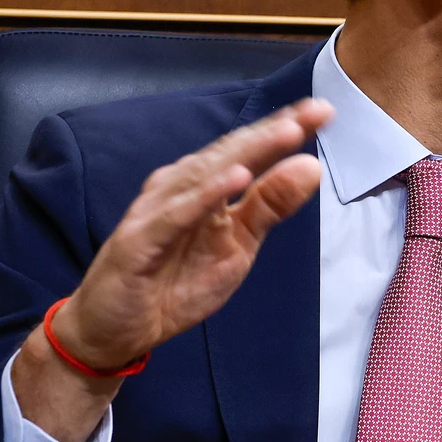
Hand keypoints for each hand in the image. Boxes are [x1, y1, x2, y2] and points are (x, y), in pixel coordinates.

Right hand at [50, 98, 334, 371]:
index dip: (285, 129)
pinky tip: (235, 179)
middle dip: (274, 130)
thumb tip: (310, 166)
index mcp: (205, 186)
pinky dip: (206, 196)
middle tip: (315, 111)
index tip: (325, 110)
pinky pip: (177, 214)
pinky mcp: (139, 240)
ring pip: (206, 174)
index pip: (249, 151)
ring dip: (247, 152)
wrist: (116, 330)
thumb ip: (269, 206)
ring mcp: (157, 210)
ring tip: (287, 132)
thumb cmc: (173, 282)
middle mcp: (180, 187)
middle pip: (232, 152)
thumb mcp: (238, 246)